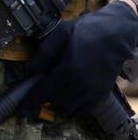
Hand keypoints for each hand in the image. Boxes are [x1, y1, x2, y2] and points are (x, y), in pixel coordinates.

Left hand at [19, 0, 137, 116]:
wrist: (116, 34)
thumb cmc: (87, 30)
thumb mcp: (61, 33)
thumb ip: (45, 52)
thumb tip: (31, 68)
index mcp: (70, 68)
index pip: (45, 90)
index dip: (32, 100)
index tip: (23, 109)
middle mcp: (82, 83)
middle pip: (57, 101)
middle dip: (46, 96)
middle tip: (43, 85)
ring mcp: (94, 90)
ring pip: (71, 106)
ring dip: (60, 100)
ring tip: (58, 86)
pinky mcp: (103, 92)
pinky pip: (84, 106)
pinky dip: (75, 102)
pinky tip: (72, 87)